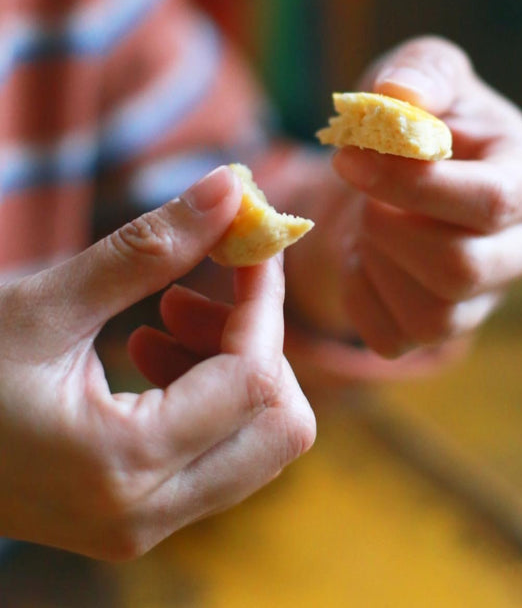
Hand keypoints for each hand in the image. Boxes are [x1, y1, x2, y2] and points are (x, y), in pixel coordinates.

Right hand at [0, 167, 314, 559]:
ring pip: (264, 442)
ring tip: (167, 314)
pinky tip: (153, 350)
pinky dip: (214, 395)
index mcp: (122, 464)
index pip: (255, 378)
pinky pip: (226, 453)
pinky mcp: (143, 515)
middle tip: (197, 293)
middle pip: (285, 426)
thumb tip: (232, 188)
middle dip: (262, 344)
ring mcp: (149, 524)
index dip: (265, 300)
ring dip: (238, 366)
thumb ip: (148, 248)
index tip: (250, 244)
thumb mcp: (46, 306)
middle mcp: (149, 513)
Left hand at [286, 36, 521, 362]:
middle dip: (389, 227)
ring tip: (373, 218)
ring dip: (375, 259)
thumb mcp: (425, 74)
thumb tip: (400, 97)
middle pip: (461, 268)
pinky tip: (368, 256)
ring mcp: (488, 299)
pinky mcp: (444, 331)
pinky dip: (360, 294)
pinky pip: (392, 337)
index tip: (350, 157)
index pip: (493, 202)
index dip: (413, 185)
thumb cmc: (421, 122)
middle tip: (363, 191)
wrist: (399, 178)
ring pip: (431, 313)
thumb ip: (422, 72)